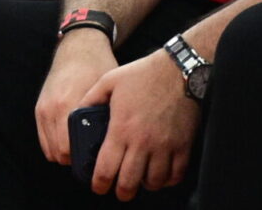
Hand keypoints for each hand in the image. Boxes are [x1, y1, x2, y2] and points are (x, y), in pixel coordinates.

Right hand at [36, 30, 116, 164]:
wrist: (78, 47)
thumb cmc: (97, 68)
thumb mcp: (106, 93)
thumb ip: (104, 119)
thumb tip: (110, 149)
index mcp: (68, 106)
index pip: (69, 150)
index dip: (84, 161)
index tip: (98, 164)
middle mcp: (52, 109)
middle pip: (59, 154)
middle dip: (75, 161)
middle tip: (93, 160)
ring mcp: (43, 108)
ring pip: (50, 149)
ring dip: (64, 154)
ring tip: (83, 151)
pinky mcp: (39, 107)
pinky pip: (43, 139)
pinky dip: (55, 145)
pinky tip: (71, 141)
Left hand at [82, 48, 200, 200]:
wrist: (178, 71)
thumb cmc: (142, 75)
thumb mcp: (108, 81)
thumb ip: (90, 99)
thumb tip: (78, 113)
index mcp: (121, 129)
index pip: (107, 168)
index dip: (99, 183)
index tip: (97, 186)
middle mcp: (142, 143)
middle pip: (129, 182)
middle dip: (121, 192)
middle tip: (117, 191)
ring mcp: (165, 147)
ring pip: (154, 183)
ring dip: (144, 186)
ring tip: (138, 181)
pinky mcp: (183, 147)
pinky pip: (176, 175)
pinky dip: (167, 181)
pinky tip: (160, 175)